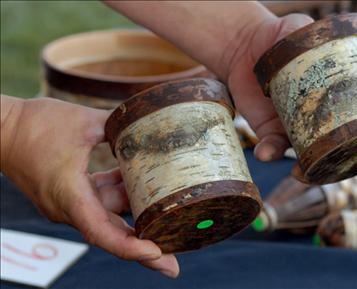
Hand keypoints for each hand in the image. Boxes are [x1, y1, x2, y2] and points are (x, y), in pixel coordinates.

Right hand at [1, 96, 178, 277]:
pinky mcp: (69, 194)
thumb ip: (119, 125)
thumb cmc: (35, 125)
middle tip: (174, 264)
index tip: (157, 253)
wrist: (1, 129)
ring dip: (136, 212)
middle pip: (112, 234)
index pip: (103, 233)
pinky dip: (120, 193)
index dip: (132, 247)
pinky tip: (142, 179)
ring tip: (171, 214)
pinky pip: (101, 200)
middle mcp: (69, 208)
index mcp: (70, 196)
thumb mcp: (83, 122)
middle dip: (144, 248)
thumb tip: (149, 123)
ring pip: (109, 214)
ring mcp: (68, 203)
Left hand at [225, 14, 356, 187]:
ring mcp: (300, 129)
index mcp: (344, 97)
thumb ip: (316, 33)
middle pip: (353, 152)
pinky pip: (274, 149)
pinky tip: (266, 153)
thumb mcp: (301, 29)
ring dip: (314, 174)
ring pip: (315, 161)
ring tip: (304, 173)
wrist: (244, 47)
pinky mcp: (272, 132)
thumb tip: (330, 40)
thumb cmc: (281, 37)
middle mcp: (327, 119)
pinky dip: (271, 153)